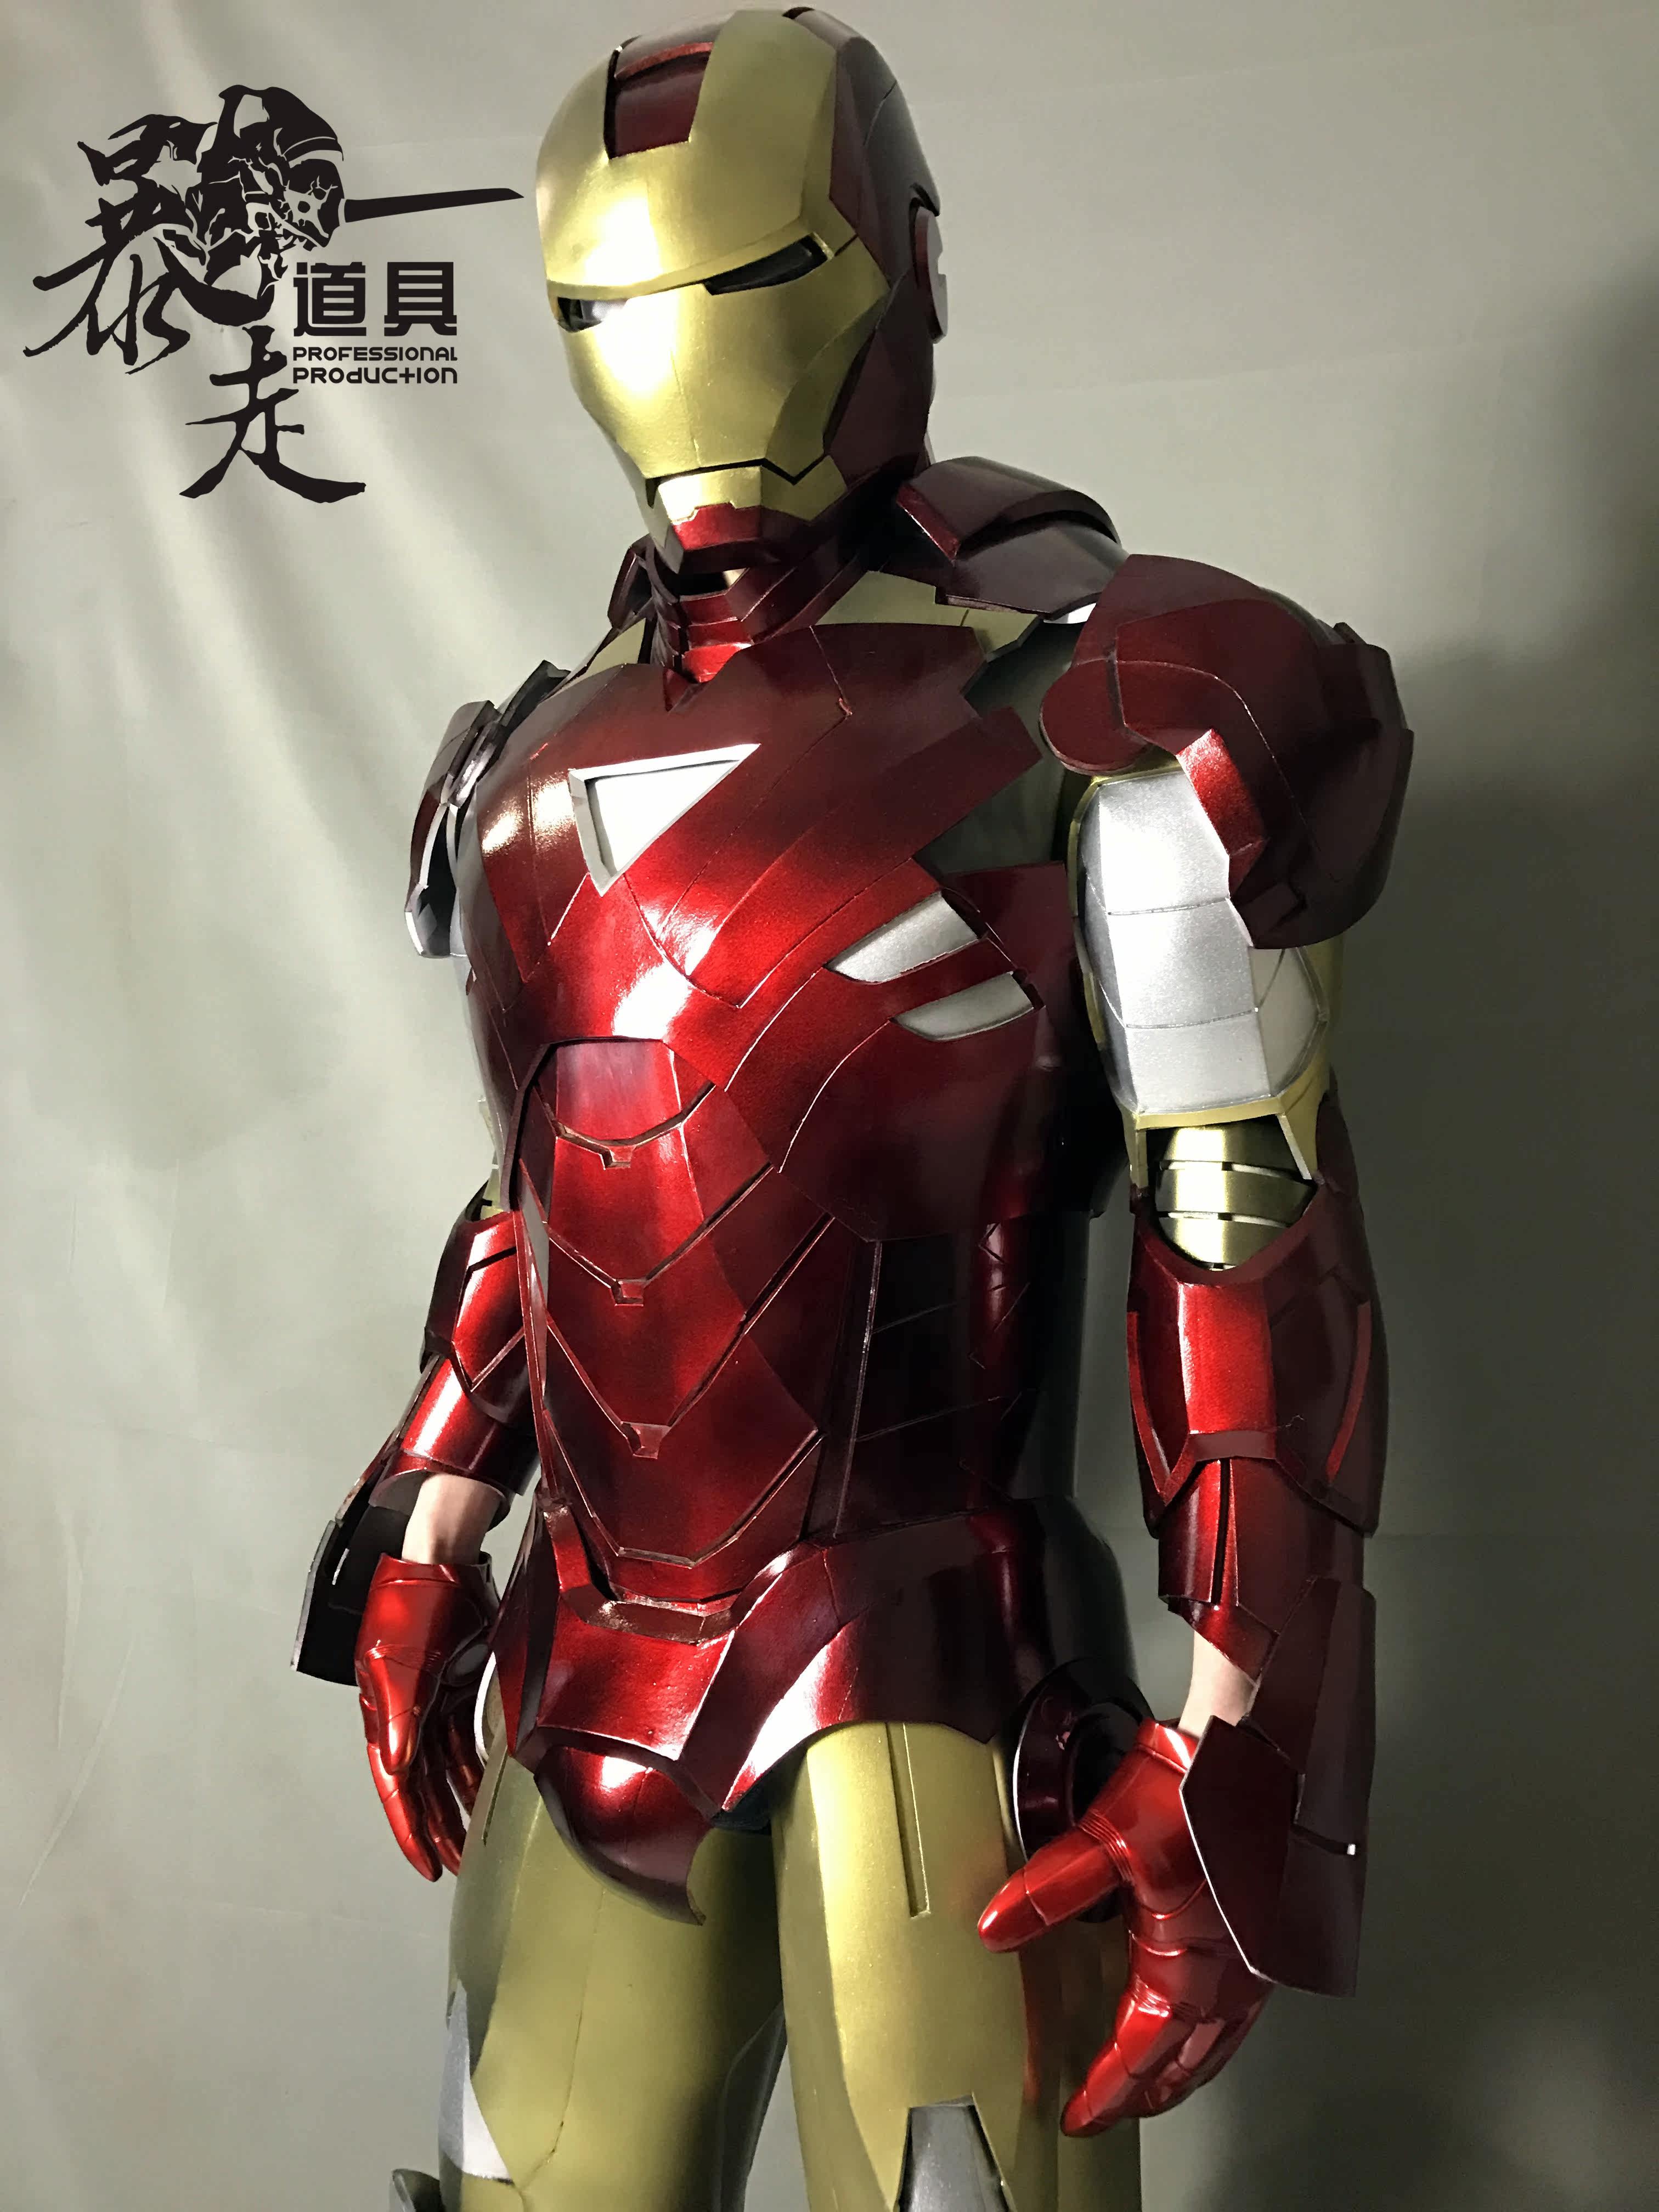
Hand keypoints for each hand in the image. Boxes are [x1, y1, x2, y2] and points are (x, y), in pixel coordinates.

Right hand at [353, 1554, 494, 1879]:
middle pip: (422, 1785)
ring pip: (445, 1766)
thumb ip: (398, 1718)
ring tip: (475, 1839)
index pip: (398, 1789)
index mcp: (384, 1716)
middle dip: (437, 1827)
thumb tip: (395, 1769)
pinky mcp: (456, 1685)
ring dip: (458, 1801)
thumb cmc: (413, 1607)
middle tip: (457, 1864)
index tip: (429, 1867)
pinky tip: (488, 1788)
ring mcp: (432, 1700)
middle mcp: (406, 1715)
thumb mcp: (401, 1665)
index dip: (411, 1830)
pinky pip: (464, 1737)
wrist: (441, 1559)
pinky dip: (473, 1764)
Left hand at [979, 1719, 1268, 2128]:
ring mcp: (1256, 1961)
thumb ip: (1049, 1888)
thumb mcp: (1106, 1838)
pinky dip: (1218, 2032)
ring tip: (1160, 2080)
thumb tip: (996, 1926)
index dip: (1105, 2090)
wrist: (1267, 1752)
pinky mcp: (1272, 1933)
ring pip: (1219, 2043)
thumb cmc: (1198, 1791)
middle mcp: (1227, 1979)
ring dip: (1185, 2068)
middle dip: (1145, 2092)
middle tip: (1113, 2109)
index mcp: (1184, 1969)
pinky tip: (1208, 2016)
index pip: (1136, 2053)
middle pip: (1182, 2062)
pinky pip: (1244, 2010)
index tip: (1079, 2115)